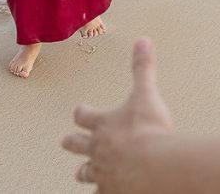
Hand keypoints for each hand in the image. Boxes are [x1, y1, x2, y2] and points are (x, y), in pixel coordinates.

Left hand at [62, 39, 174, 191]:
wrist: (155, 166)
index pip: (84, 116)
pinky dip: (103, 191)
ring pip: (86, 173)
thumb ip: (143, 67)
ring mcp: (103, 172)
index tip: (78, 111)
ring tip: (81, 173)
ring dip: (84, 171)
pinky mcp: (112, 191)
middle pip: (78, 146)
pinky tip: (105, 191)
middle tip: (64, 141)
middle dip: (72, 143)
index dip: (81, 113)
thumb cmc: (148, 129)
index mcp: (104, 124)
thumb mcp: (146, 94)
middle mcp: (98, 149)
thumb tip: (142, 39)